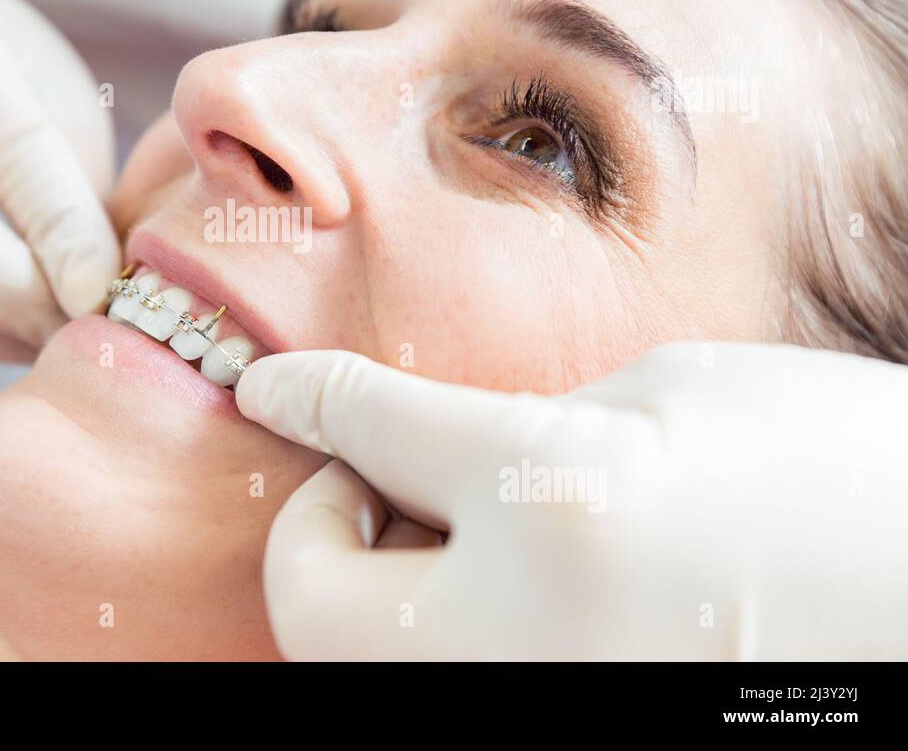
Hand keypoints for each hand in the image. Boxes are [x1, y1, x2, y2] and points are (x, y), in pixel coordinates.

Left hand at [237, 342, 907, 659]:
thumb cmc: (835, 469)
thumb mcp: (673, 399)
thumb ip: (527, 426)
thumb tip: (430, 457)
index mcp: (559, 499)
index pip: (373, 428)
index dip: (311, 398)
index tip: (270, 388)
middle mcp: (527, 633)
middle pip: (313, 600)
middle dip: (322, 529)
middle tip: (384, 482)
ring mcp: (544, 704)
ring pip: (367, 663)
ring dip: (376, 596)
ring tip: (459, 541)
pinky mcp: (569, 731)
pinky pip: (450, 679)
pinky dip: (446, 635)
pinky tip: (511, 593)